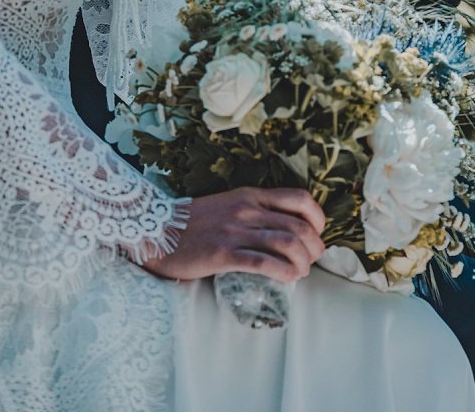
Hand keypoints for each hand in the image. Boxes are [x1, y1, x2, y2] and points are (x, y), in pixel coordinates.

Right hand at [142, 187, 325, 282]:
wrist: (156, 230)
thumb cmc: (195, 223)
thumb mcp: (230, 205)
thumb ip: (256, 213)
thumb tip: (287, 231)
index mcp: (250, 195)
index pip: (300, 199)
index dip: (318, 219)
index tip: (317, 235)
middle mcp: (247, 209)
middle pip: (299, 226)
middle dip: (314, 247)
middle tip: (312, 261)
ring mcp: (235, 231)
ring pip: (287, 243)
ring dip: (303, 262)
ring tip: (301, 272)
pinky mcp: (222, 253)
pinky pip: (263, 262)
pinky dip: (284, 272)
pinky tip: (288, 279)